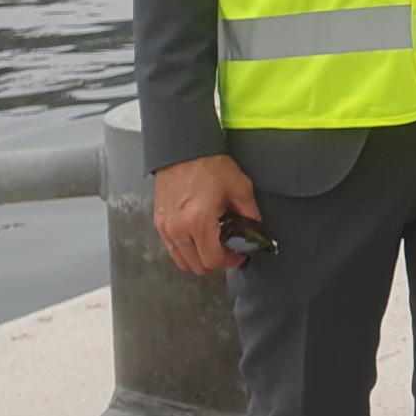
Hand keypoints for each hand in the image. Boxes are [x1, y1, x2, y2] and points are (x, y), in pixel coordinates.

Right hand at [153, 153, 260, 275]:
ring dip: (199, 259)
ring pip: (182, 261)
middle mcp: (178, 229)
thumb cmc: (209, 164)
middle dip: (215, 263)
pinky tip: (199, 236)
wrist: (183, 149)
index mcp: (199, 221)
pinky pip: (171, 248)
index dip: (230, 262)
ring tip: (214, 245)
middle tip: (228, 252)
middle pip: (196, 266)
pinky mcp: (159, 222)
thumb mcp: (239, 187)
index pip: (213, 260)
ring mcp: (165, 227)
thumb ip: (250, 212)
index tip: (239, 256)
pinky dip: (186, 249)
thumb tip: (256, 228)